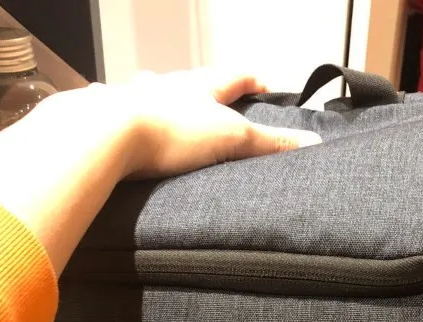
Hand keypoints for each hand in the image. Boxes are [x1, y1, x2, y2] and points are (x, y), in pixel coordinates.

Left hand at [109, 68, 320, 177]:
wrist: (110, 135)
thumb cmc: (173, 132)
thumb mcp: (232, 140)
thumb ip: (270, 143)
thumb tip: (312, 142)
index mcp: (200, 86)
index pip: (234, 76)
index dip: (251, 80)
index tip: (262, 84)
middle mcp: (166, 85)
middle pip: (192, 82)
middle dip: (204, 89)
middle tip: (215, 100)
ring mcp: (135, 98)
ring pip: (153, 91)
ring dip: (162, 97)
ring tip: (167, 107)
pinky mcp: (109, 116)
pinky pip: (118, 109)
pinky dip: (123, 112)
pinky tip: (120, 117)